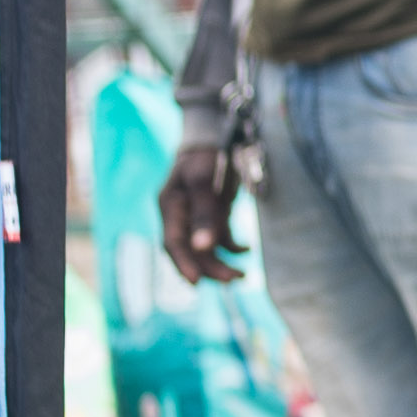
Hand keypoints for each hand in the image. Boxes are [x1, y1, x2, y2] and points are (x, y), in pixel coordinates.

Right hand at [158, 146, 248, 285]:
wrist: (214, 135)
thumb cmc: (206, 155)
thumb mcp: (204, 181)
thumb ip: (204, 213)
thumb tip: (203, 247)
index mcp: (171, 206)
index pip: (172, 243)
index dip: (183, 264)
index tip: (197, 282)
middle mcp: (180, 215)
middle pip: (190, 250)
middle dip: (210, 268)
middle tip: (235, 279)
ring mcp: (195, 215)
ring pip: (204, 248)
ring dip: (221, 262)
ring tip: (243, 275)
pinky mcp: (211, 213)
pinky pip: (218, 237)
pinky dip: (231, 246)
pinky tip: (246, 250)